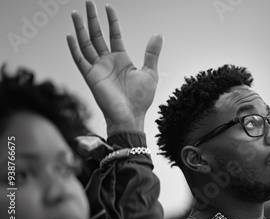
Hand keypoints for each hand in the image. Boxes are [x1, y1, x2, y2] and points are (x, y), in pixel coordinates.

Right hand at [67, 0, 162, 134]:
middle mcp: (107, 61)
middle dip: (93, 19)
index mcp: (121, 59)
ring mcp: (98, 68)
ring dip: (81, 28)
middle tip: (88, 3)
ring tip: (76, 13)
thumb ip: (151, 53)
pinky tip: (71, 35)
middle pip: (97, 35)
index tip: (108, 7)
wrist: (131, 115)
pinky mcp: (91, 77)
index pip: (114, 35)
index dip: (111, 21)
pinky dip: (74, 48)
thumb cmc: (140, 99)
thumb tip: (158, 35)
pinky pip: (80, 60)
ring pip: (86, 44)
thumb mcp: (150, 72)